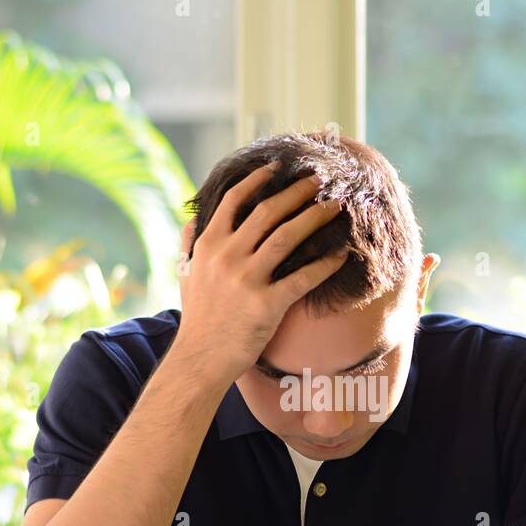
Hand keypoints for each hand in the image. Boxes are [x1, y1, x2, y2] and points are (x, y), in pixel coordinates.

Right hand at [170, 162, 348, 384]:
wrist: (201, 358)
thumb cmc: (198, 318)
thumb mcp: (184, 275)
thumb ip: (188, 245)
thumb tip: (191, 220)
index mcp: (208, 245)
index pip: (235, 201)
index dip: (258, 180)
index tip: (278, 167)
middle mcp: (226, 256)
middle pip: (267, 212)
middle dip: (297, 192)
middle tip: (319, 179)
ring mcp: (246, 280)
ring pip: (287, 237)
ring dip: (315, 217)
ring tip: (336, 205)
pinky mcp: (266, 305)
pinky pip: (302, 278)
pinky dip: (324, 264)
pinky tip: (341, 254)